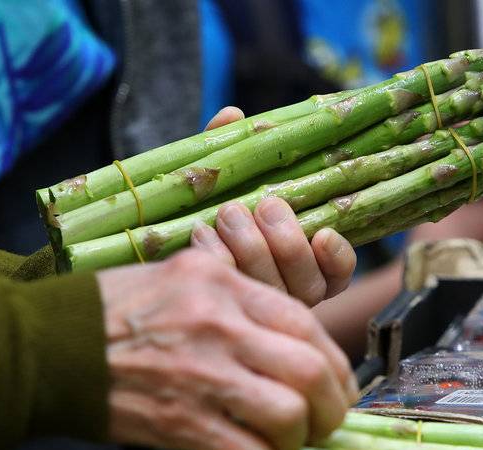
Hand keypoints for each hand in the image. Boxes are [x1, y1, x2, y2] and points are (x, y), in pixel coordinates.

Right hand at [97, 250, 357, 449]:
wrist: (43, 348)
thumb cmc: (109, 312)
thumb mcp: (175, 277)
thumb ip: (231, 297)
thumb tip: (285, 339)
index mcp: (221, 282)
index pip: (305, 323)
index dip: (334, 364)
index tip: (336, 388)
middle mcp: (219, 323)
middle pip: (312, 370)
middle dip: (330, 407)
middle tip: (322, 424)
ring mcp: (201, 373)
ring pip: (290, 414)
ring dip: (298, 440)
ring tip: (285, 446)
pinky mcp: (180, 421)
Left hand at [190, 107, 357, 305]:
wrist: (145, 235)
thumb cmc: (200, 200)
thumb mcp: (222, 172)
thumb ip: (233, 148)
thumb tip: (232, 116)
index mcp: (301, 261)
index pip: (336, 273)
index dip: (337, 260)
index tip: (325, 235)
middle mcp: (281, 289)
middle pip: (305, 286)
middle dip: (288, 245)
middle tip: (266, 205)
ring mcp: (248, 299)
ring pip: (269, 293)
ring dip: (254, 251)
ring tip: (229, 211)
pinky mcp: (213, 301)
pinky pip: (224, 292)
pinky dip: (218, 260)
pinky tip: (204, 234)